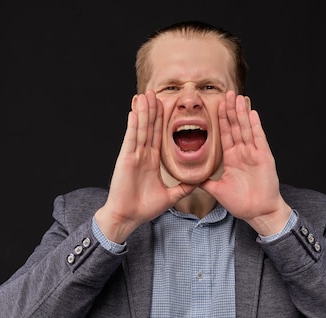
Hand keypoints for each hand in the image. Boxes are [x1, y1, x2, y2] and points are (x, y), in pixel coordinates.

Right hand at [94, 90, 193, 242]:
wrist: (128, 217)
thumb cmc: (144, 208)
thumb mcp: (170, 196)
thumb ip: (184, 186)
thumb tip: (199, 181)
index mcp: (151, 161)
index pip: (158, 135)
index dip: (161, 120)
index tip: (165, 105)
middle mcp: (142, 155)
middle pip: (149, 127)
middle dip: (152, 109)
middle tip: (154, 92)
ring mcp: (133, 155)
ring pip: (140, 128)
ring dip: (143, 111)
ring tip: (144, 95)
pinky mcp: (126, 159)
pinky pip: (131, 138)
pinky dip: (133, 124)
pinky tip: (134, 111)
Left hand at [200, 91, 291, 235]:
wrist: (258, 212)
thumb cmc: (241, 203)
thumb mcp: (217, 190)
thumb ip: (204, 182)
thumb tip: (188, 178)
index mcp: (232, 158)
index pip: (225, 134)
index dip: (221, 119)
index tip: (217, 104)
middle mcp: (243, 153)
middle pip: (235, 127)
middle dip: (231, 110)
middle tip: (227, 93)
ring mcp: (254, 154)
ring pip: (246, 129)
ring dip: (241, 113)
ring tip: (237, 97)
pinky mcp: (264, 157)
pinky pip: (259, 139)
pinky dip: (255, 126)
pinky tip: (252, 113)